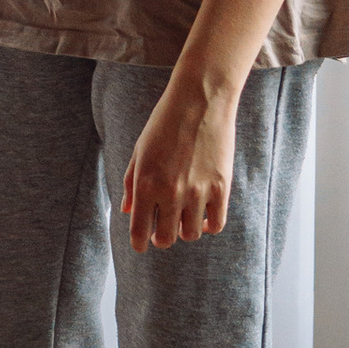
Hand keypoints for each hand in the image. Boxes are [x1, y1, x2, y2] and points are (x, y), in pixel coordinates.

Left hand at [122, 79, 237, 248]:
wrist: (199, 101)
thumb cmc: (163, 123)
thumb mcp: (139, 150)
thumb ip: (130, 183)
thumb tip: (128, 211)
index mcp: (145, 183)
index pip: (139, 231)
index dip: (139, 243)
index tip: (141, 245)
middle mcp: (170, 193)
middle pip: (166, 238)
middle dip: (161, 237)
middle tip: (161, 229)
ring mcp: (197, 193)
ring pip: (191, 234)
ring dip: (185, 229)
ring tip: (183, 215)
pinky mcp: (221, 189)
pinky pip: (215, 224)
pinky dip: (208, 225)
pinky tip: (203, 215)